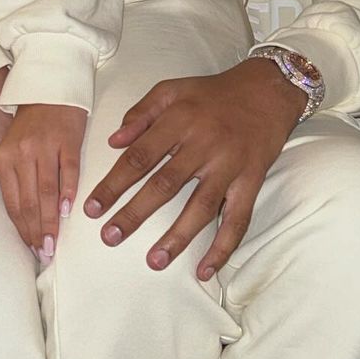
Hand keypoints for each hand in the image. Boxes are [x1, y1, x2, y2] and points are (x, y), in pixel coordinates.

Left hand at [0, 105, 85, 256]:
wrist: (50, 88)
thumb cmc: (31, 123)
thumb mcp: (13, 147)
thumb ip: (15, 178)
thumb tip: (25, 217)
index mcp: (5, 157)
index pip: (13, 201)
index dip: (22, 228)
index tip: (30, 247)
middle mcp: (22, 153)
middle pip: (30, 201)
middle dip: (37, 231)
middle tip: (44, 252)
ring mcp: (46, 147)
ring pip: (47, 192)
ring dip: (51, 221)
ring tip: (54, 242)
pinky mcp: (68, 141)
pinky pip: (69, 172)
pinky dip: (68, 194)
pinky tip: (68, 212)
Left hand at [84, 59, 306, 279]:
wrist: (267, 90)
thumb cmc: (212, 93)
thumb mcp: (171, 89)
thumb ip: (140, 113)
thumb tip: (113, 141)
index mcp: (179, 121)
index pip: (139, 157)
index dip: (114, 184)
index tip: (92, 208)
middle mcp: (203, 144)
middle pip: (164, 185)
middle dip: (135, 214)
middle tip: (110, 238)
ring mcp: (229, 166)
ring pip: (200, 207)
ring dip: (177, 237)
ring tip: (155, 261)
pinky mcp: (251, 181)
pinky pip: (238, 219)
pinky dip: (223, 247)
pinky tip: (205, 269)